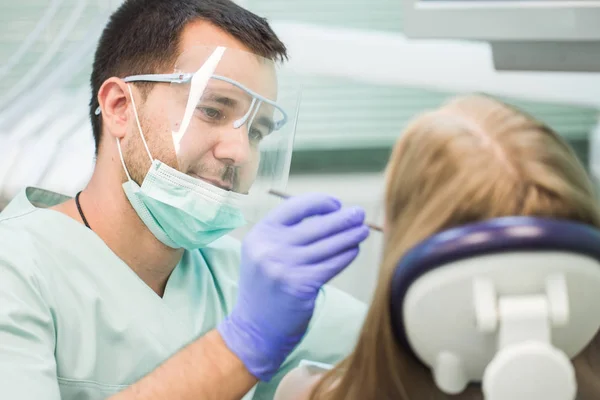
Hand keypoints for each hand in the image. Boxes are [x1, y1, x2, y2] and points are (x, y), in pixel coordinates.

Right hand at [217, 193, 368, 380]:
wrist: (255, 329)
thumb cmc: (266, 288)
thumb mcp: (264, 253)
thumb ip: (287, 234)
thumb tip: (328, 214)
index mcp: (260, 233)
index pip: (294, 206)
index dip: (320, 202)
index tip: (336, 205)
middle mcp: (270, 247)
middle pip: (316, 225)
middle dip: (343, 218)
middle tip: (359, 214)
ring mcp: (284, 267)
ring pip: (328, 245)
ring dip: (350, 236)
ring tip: (363, 231)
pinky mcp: (300, 285)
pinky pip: (331, 264)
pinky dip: (346, 255)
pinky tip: (354, 250)